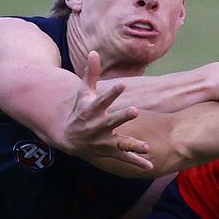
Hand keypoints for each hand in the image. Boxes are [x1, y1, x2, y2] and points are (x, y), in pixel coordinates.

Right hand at [62, 51, 152, 170]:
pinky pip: (124, 158)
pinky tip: (150, 166)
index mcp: (92, 110)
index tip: (123, 84)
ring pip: (119, 143)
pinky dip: (136, 162)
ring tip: (146, 147)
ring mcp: (103, 141)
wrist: (69, 138)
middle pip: (111, 121)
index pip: (102, 100)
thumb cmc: (80, 111)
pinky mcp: (108, 151)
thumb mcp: (83, 93)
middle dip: (122, 117)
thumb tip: (94, 52)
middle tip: (135, 110)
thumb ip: (91, 74)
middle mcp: (97, 126)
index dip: (112, 93)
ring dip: (132, 145)